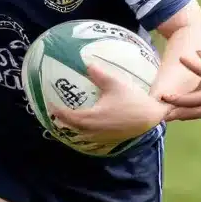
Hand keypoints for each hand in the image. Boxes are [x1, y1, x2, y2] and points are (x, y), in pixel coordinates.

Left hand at [51, 63, 165, 153]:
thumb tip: (86, 63)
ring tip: (67, 120)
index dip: (57, 111)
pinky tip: (87, 125)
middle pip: (72, 128)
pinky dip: (84, 131)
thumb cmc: (132, 99)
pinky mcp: (110, 138)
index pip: (69, 116)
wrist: (150, 116)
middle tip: (56, 112)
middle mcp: (94, 129)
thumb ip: (98, 74)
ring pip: (82, 134)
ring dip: (73, 128)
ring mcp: (102, 135)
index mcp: (92, 117)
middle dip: (62, 121)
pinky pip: (91, 137)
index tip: (50, 104)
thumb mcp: (115, 83)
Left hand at [161, 51, 200, 122]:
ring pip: (197, 113)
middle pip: (196, 99)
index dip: (194, 64)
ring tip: (165, 115)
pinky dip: (194, 115)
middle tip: (163, 98)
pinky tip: (179, 117)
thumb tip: (197, 51)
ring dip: (180, 114)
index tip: (181, 58)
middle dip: (178, 100)